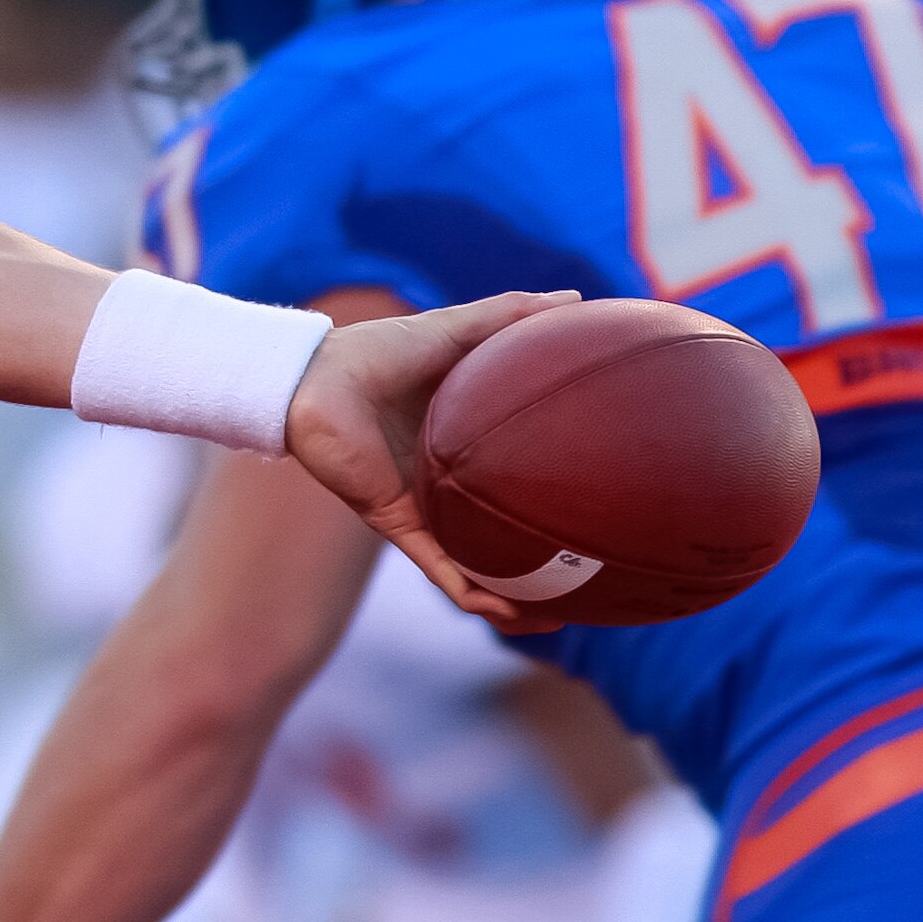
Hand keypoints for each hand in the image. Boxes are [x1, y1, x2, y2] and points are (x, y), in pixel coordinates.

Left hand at [283, 291, 578, 627]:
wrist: (313, 379)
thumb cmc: (377, 351)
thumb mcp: (456, 332)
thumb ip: (511, 317)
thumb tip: (576, 301)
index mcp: (467, 442)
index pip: (522, 477)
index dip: (559, 496)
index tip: (609, 505)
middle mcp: (450, 483)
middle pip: (503, 534)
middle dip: (545, 565)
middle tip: (596, 580)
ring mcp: (426, 508)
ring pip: (477, 570)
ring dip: (515, 601)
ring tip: (561, 621)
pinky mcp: (399, 524)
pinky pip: (443, 574)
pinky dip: (476, 598)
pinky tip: (512, 616)